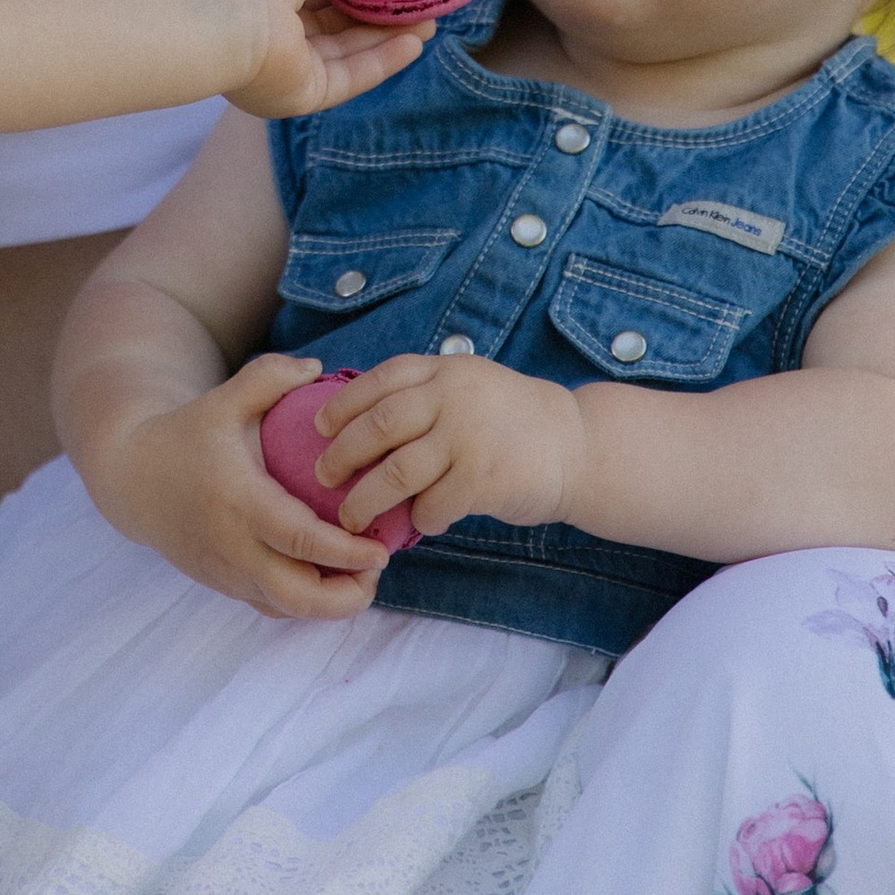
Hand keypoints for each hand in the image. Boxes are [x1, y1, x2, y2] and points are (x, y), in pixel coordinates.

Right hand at [85, 354, 389, 617]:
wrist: (131, 478)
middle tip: (378, 569)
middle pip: (298, 595)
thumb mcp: (224, 399)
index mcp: (239, 502)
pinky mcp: (222, 585)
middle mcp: (233, 547)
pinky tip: (327, 579)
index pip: (300, 540)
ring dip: (329, 604)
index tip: (382, 549)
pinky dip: (303, 603)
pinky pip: (270, 607)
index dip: (346, 553)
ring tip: (361, 578)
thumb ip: (270, 377)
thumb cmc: (185, 435)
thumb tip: (318, 367)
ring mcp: (226, 572)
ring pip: (286, 609)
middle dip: (347, 595)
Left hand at [215, 0, 429, 120]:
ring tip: (430, 20)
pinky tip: (413, 43)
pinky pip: (350, 76)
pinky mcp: (304, 93)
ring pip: (349, 51)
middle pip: (339, 24)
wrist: (226, 18)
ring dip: (389, 36)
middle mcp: (276, 31)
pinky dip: (382, 61)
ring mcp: (290, 65)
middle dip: (382, 13)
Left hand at [312, 352, 586, 540]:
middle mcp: (453, 397)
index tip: (318, 428)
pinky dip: (420, 519)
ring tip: (351, 517)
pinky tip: (421, 524)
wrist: (577, 445)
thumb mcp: (469, 386)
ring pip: (396, 472)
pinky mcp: (484, 478)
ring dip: (366, 499)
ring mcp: (469, 437)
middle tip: (324, 478)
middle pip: (378, 426)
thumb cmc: (511, 421)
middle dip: (342, 454)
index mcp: (445, 370)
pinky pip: (433, 505)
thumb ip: (425, 395)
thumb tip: (357, 425)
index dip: (343, 404)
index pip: (381, 380)